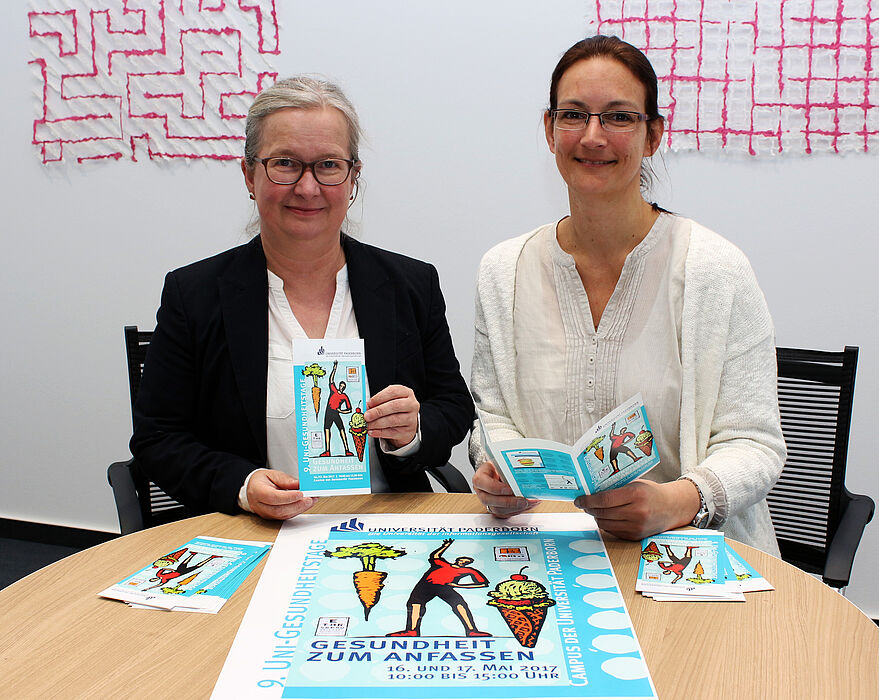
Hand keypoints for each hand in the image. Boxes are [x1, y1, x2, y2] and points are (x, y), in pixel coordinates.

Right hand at [246, 469, 315, 520]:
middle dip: (297, 505)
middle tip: (310, 498)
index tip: (301, 493)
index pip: (273, 497)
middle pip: (279, 510)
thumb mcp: (272, 474)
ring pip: (284, 515)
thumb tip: (298, 484)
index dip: (288, 497)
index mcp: (257, 492)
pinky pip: (286, 516)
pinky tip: (306, 504)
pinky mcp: (273, 517)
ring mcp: (266, 514)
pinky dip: (297, 511)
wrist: (253, 489)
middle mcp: (260, 506)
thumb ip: (285, 480)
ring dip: (300, 508)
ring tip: (311, 500)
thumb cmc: (261, 481)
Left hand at [365, 385, 418, 447]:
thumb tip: (366, 408)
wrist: (406, 424)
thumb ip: (378, 403)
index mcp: (406, 393)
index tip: (368, 404)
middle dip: (378, 411)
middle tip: (367, 416)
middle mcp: (411, 404)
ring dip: (377, 423)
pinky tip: (372, 431)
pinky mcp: (408, 431)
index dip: (379, 397)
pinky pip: (392, 432)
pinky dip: (379, 432)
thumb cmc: (395, 410)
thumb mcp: (389, 402)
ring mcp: (411, 418)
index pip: (393, 392)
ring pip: (393, 420)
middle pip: (394, 406)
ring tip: (368, 425)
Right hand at [473, 462, 537, 518]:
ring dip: (515, 508)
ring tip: (529, 503)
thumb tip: (522, 471)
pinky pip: (505, 513)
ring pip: (498, 509)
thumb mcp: (500, 462)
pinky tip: (529, 505)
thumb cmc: (499, 465)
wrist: (498, 471)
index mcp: (480, 477)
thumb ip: (507, 467)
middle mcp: (482, 491)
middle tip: (522, 500)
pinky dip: (518, 510)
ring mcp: (488, 501)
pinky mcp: (496, 508)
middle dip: (508, 502)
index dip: (496, 488)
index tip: (509, 489)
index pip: (482, 483)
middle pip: (489, 500)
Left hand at [574, 479, 700, 539]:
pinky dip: (606, 524)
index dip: (588, 500)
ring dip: (596, 517)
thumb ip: (616, 488)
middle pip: (603, 512)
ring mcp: (637, 526)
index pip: (604, 499)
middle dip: (589, 509)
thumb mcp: (635, 484)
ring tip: (593, 510)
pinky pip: (613, 531)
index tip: (579, 500)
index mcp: (635, 494)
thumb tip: (591, 492)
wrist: (673, 507)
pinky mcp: (636, 536)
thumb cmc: (651, 492)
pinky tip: (605, 517)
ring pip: (605, 524)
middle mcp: (637, 512)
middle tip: (582, 504)